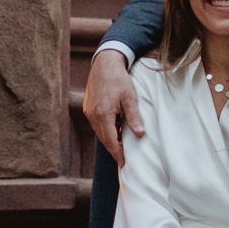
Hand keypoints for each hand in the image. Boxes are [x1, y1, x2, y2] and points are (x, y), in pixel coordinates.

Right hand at [82, 48, 143, 164]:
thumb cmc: (119, 80)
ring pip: (100, 132)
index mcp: (103, 115)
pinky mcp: (88, 107)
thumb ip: (134, 117)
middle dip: (114, 149)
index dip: (117, 153)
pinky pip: (97, 124)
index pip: (111, 141)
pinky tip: (115, 129)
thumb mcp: (130, 98)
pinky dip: (106, 129)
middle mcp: (93, 115)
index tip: (123, 163)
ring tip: (122, 145)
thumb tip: (140, 134)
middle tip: (124, 158)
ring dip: (110, 139)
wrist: (105, 64)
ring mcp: (89, 112)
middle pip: (104, 139)